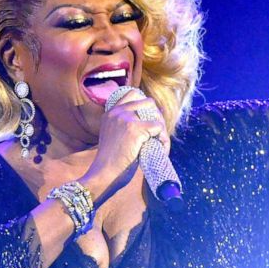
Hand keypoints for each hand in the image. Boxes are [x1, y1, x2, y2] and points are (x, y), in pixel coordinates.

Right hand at [82, 91, 167, 205]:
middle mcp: (117, 112)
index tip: (151, 119)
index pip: (132, 94)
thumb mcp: (113, 136)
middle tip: (159, 133)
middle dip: (158, 117)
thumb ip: (124, 126)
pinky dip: (164, 140)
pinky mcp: (135, 129)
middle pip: (148, 102)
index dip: (146, 104)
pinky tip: (162, 149)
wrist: (104, 174)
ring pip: (156, 116)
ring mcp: (126, 119)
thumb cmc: (110, 162)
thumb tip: (150, 122)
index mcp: (110, 112)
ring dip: (163, 130)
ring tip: (162, 144)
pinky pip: (159, 129)